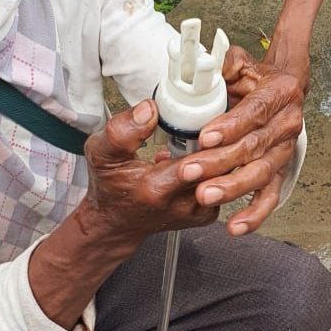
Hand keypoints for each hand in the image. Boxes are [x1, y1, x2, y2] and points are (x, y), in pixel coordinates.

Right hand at [82, 99, 217, 242]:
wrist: (117, 221)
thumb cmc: (111, 186)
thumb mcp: (102, 153)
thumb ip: (122, 130)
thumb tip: (149, 108)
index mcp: (156, 189)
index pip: (195, 164)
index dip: (207, 142)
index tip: (209, 124)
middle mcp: (182, 204)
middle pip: (219, 169)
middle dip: (223, 144)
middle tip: (220, 122)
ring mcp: (198, 210)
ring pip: (227, 176)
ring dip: (225, 152)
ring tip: (216, 135)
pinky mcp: (208, 212)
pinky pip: (226, 184)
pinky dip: (223, 166)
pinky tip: (211, 151)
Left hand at [175, 45, 303, 235]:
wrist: (278, 89)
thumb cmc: (253, 77)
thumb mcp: (238, 62)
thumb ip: (222, 64)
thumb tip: (202, 68)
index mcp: (280, 93)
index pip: (255, 111)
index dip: (231, 125)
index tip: (205, 136)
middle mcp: (287, 124)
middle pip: (254, 147)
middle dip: (220, 162)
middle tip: (191, 171)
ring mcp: (284, 151)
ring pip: (260, 174)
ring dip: (232, 188)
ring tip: (205, 196)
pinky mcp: (278, 171)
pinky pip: (269, 197)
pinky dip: (255, 214)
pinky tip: (236, 227)